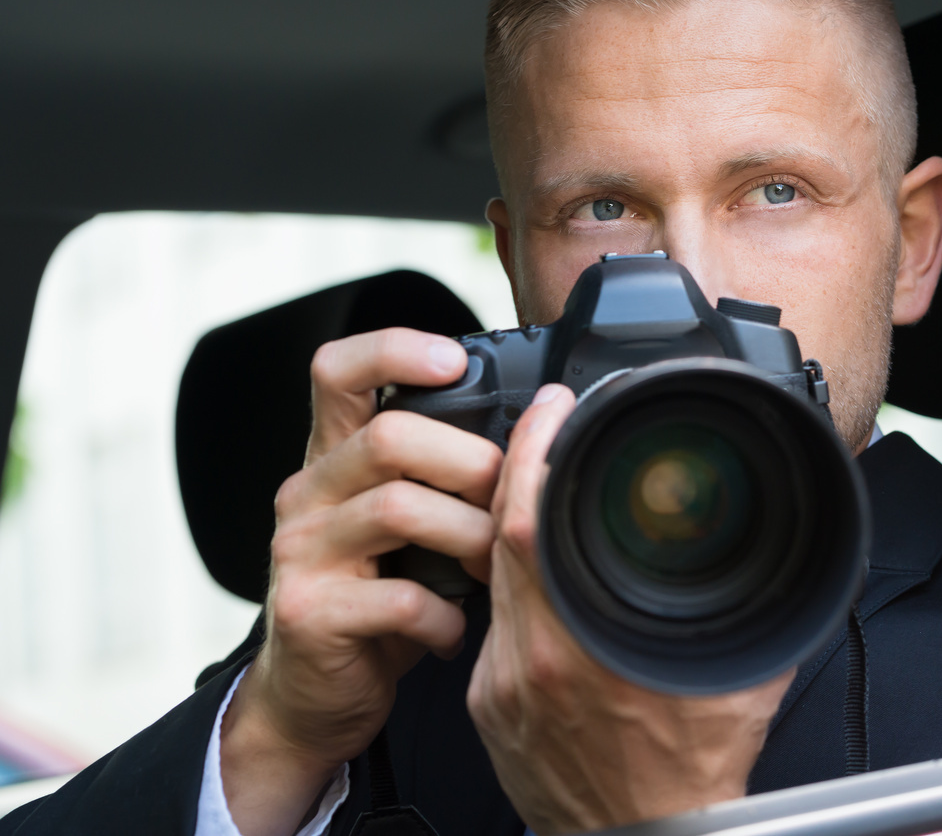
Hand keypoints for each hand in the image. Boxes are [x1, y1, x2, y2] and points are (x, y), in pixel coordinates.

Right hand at [219, 329, 502, 835]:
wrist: (312, 695)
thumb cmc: (378, 597)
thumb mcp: (406, 524)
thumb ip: (440, 475)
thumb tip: (536, 437)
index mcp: (333, 457)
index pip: (337, 370)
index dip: (394, 350)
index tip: (455, 360)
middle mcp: (306, 492)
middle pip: (389, 435)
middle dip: (470, 462)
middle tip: (508, 501)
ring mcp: (300, 551)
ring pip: (399, 508)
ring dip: (469, 536)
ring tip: (493, 571)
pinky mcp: (309, 612)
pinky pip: (400, 598)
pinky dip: (446, 615)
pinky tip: (455, 629)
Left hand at [469, 384, 793, 835]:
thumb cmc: (696, 775)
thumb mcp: (745, 677)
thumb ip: (759, 602)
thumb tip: (791, 544)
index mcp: (577, 645)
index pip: (527, 519)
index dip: (537, 449)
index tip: (556, 407)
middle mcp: (526, 661)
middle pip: (498, 534)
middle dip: (522, 464)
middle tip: (549, 421)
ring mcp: (500, 685)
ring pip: (493, 576)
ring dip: (515, 523)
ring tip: (552, 485)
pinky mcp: (489, 706)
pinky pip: (496, 625)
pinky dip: (517, 585)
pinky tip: (549, 572)